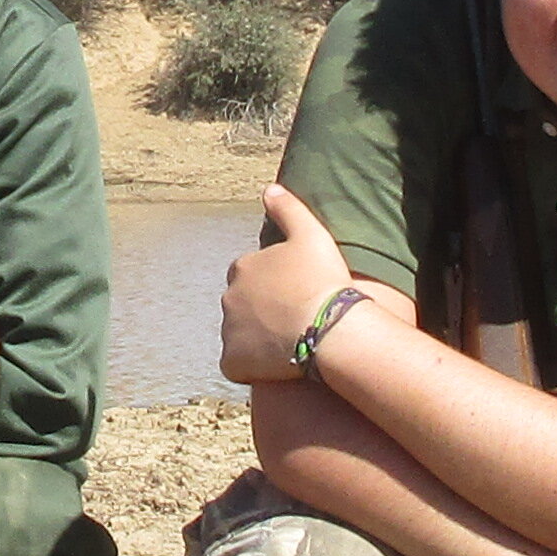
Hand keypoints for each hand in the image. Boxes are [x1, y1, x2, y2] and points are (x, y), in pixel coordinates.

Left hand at [214, 185, 358, 385]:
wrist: (329, 330)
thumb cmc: (324, 281)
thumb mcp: (312, 234)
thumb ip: (288, 209)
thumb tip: (269, 189)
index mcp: (242, 268)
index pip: (250, 275)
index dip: (273, 285)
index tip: (295, 293)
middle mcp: (228, 298)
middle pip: (242, 306)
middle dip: (261, 312)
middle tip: (293, 320)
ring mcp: (228, 333)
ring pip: (239, 336)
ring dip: (257, 339)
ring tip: (288, 344)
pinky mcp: (232, 363)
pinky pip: (237, 365)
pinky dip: (251, 367)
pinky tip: (276, 366)